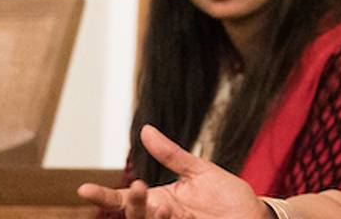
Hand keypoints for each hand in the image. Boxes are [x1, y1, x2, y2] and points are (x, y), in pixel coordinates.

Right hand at [76, 125, 270, 218]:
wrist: (257, 217)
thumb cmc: (228, 196)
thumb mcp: (200, 170)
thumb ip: (171, 154)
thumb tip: (144, 130)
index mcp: (161, 202)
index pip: (126, 200)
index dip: (104, 196)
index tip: (83, 189)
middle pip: (135, 216)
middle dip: (132, 204)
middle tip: (140, 188)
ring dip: (148, 217)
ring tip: (159, 205)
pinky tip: (166, 215)